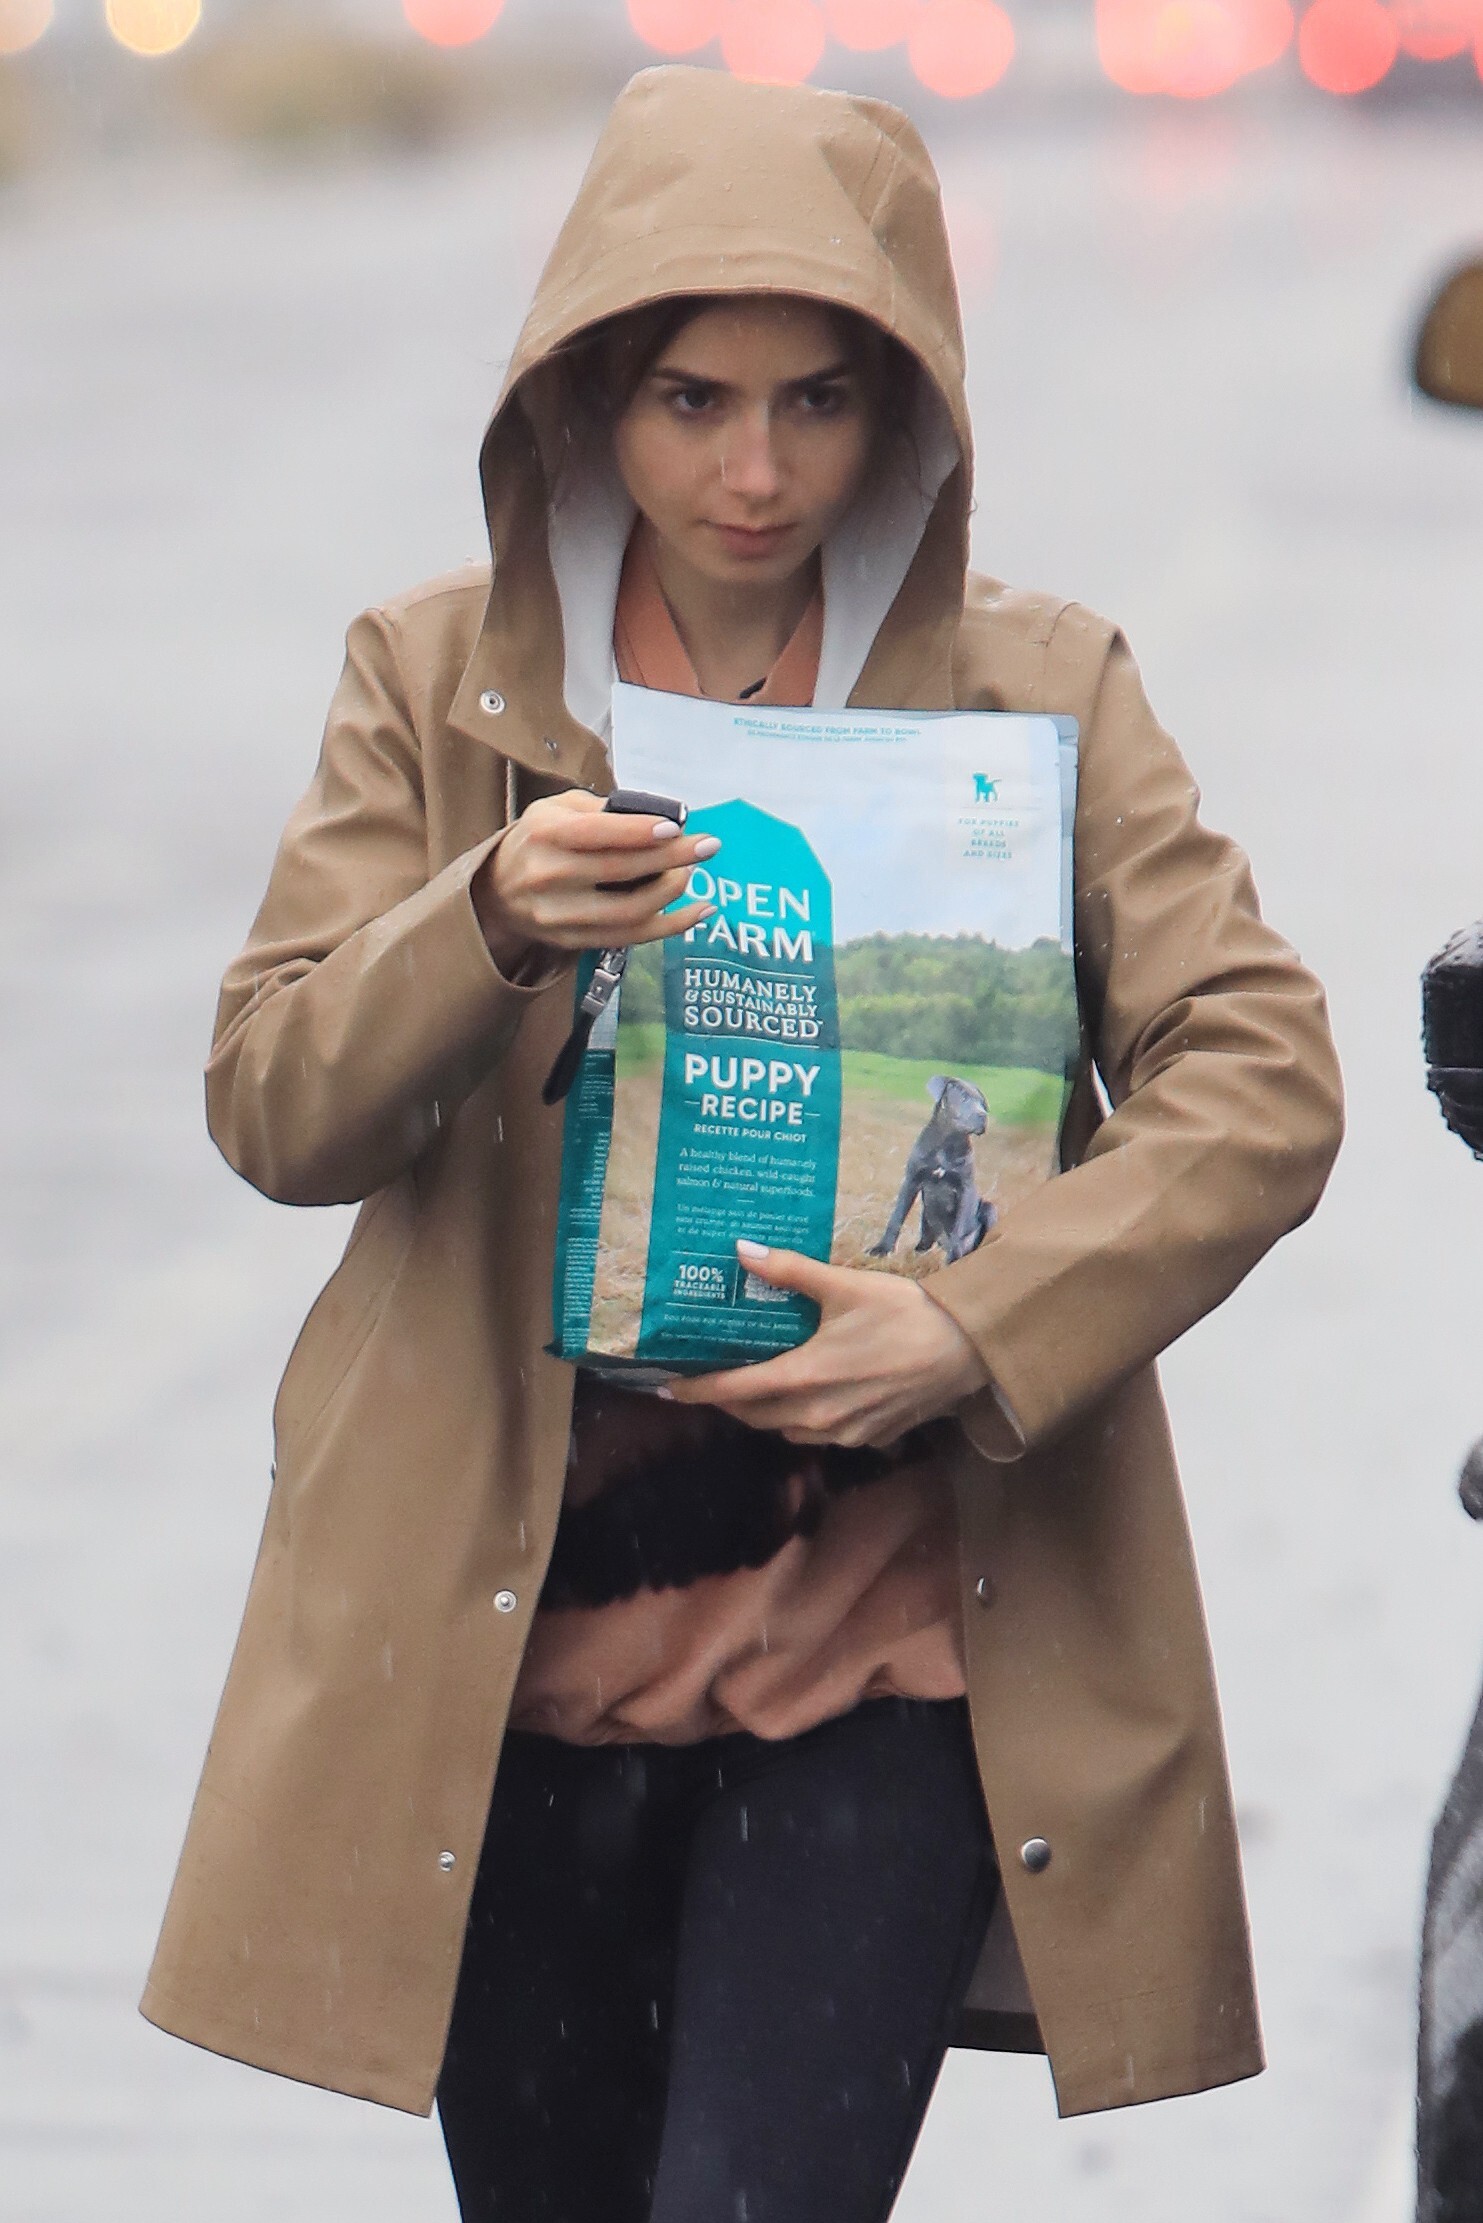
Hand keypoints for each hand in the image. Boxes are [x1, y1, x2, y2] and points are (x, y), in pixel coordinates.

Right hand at [472, 792, 719, 976]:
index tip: (677, 827)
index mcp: (545, 834)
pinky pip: (631, 938)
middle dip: (671, 858)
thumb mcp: (557, 809)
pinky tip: (699, 911)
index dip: (640, 832)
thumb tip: (659, 817)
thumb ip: (601, 808)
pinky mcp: (573, 941)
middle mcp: (549, 876)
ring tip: (691, 872)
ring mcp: (561, 915)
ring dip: (671, 892)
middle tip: (708, 846)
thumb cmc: (539, 840)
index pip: (598, 833)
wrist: (497, 890)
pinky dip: (670, 926)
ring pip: (629, 911)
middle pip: (620, 871)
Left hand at [666, 1241, 991, 1448]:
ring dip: (765, 1410)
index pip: (732, 1392)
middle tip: (714, 1376)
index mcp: (802, 1377)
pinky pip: (818, 1434)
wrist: (966, 1351)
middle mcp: (815, 1416)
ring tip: (759, 1382)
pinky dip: (802, 1418)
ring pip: (784, 1429)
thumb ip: (788, 1271)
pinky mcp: (867, 1439)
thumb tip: (741, 1250)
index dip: (696, 1390)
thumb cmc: (904, 1314)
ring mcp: (842, 1433)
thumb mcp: (843, 1285)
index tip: (666, 1387)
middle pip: (753, 1415)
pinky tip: (811, 1393)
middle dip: (728, 1399)